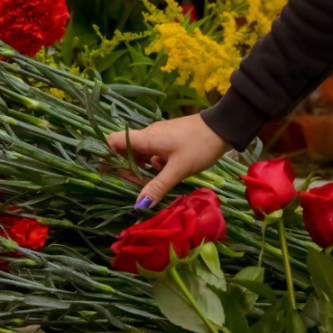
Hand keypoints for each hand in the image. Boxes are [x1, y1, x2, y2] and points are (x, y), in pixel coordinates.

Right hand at [107, 115, 230, 207]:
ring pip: (141, 153)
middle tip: (139, 185)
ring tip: (154, 181)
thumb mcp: (178, 169)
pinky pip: (153, 152)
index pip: (113, 140)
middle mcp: (148, 135)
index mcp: (146, 138)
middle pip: (126, 150)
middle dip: (129, 169)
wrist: (223, 128)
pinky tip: (167, 171)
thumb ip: (158, 186)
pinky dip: (155, 164)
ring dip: (143, 168)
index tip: (113, 173)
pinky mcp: (169, 139)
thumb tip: (139, 205)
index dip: (109, 156)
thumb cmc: (199, 146)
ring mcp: (159, 136)